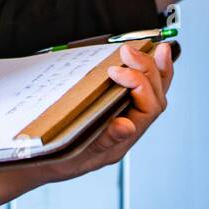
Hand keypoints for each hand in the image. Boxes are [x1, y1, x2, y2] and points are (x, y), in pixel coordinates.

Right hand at [33, 41, 174, 184]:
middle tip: (128, 51)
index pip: (147, 108)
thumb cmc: (66, 158)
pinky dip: (149, 72)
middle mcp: (132, 125)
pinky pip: (143, 89)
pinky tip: (152, 57)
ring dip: (155, 69)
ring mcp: (129, 115)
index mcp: (126, 137)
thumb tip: (126, 126)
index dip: (137, 84)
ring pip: (154, 92)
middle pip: (155, 95)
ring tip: (157, 48)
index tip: (115, 71)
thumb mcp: (82, 152)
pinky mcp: (120, 104)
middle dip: (147, 69)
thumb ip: (106, 139)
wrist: (51, 160)